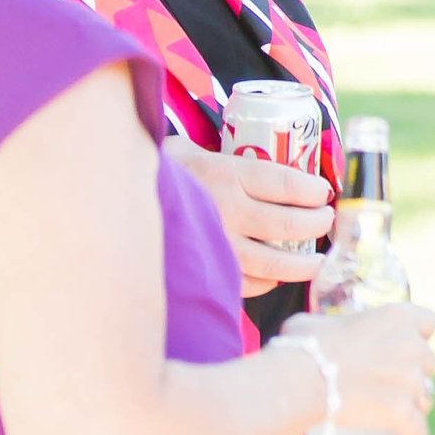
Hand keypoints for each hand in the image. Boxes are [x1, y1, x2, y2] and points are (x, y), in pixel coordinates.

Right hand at [165, 138, 333, 294]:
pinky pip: (247, 284)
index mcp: (225, 174)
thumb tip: (260, 152)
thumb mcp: (186, 150)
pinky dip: (266, 282)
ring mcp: (217, 247)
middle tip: (326, 222)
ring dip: (302, 263)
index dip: (314, 192)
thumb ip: (220, 154)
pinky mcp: (206, 273)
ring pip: (275, 262)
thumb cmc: (154, 174)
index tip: (324, 193)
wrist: (109, 203)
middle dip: (317, 225)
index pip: (287, 185)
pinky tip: (274, 277)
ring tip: (316, 261)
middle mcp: (226, 212)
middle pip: (290, 224)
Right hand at [284, 302, 434, 434]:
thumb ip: (331, 325)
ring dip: (415, 405)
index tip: (403, 346)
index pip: (429, 322)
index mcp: (396, 317)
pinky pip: (418, 429)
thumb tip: (320, 334)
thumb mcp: (317, 323)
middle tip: (389, 384)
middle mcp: (411, 345)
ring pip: (426, 397)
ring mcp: (409, 379)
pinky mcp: (401, 410)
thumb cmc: (302, 348)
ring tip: (395, 415)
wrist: (300, 381)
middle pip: (427, 362)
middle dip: (412, 373)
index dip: (418, 335)